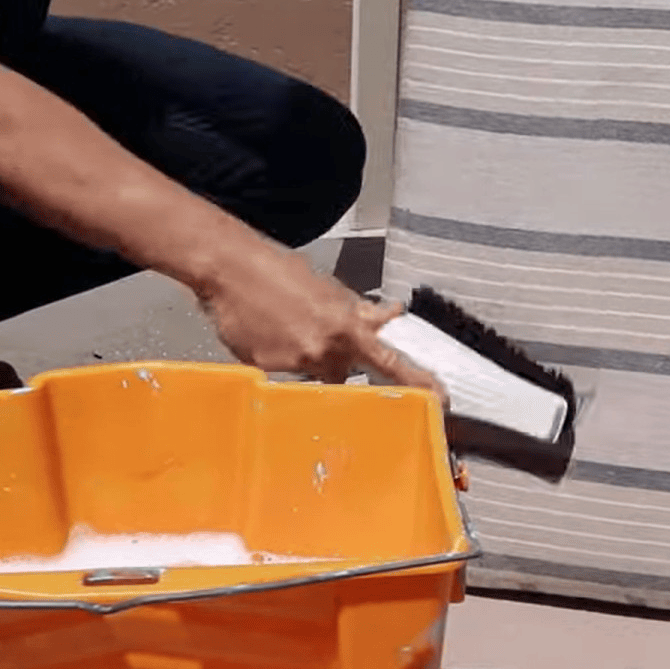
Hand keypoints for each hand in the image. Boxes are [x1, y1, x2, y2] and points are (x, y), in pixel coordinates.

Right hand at [196, 242, 445, 399]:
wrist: (228, 268)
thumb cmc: (280, 270)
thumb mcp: (328, 288)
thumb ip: (360, 311)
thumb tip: (392, 315)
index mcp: (346, 328)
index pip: (391, 362)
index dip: (417, 381)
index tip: (441, 400)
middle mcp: (323, 352)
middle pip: (342, 375)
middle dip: (335, 360)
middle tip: (314, 332)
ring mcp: (292, 365)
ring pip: (309, 372)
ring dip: (303, 353)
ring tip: (280, 321)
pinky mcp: (264, 371)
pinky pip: (279, 371)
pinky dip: (275, 354)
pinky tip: (262, 329)